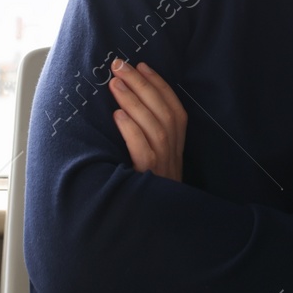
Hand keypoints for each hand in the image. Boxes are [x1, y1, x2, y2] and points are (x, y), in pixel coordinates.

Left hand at [109, 59, 186, 180]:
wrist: (155, 227)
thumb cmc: (150, 191)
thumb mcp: (156, 163)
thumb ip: (148, 137)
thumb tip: (125, 106)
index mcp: (177, 147)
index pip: (174, 109)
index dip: (159, 85)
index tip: (142, 65)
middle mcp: (174, 153)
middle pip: (163, 112)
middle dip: (142, 84)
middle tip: (119, 65)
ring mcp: (164, 165)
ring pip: (154, 126)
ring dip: (134, 101)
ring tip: (114, 82)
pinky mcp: (150, 178)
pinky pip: (143, 150)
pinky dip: (131, 130)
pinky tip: (117, 115)